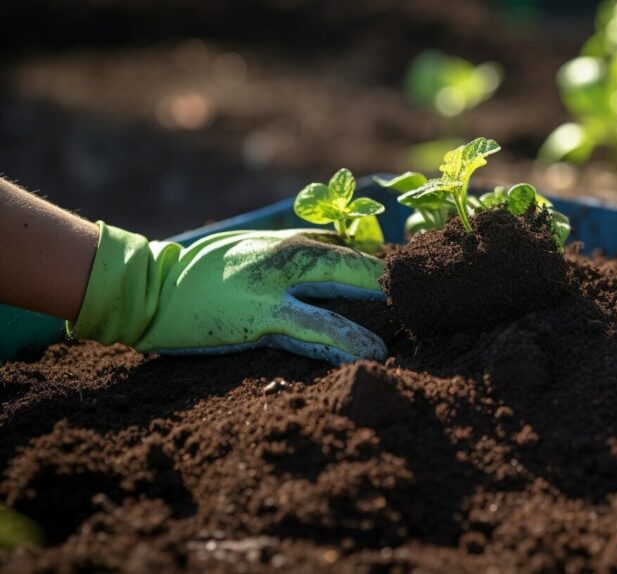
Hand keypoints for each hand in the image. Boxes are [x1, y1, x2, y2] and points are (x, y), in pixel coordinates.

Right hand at [71, 223, 386, 363]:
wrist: (152, 285)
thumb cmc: (208, 269)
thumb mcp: (259, 248)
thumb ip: (301, 253)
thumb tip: (346, 256)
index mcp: (292, 243)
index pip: (354, 251)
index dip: (388, 270)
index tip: (417, 285)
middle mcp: (289, 260)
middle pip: (355, 272)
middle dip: (391, 292)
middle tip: (425, 307)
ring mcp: (276, 291)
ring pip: (337, 308)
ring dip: (370, 329)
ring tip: (396, 350)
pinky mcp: (260, 321)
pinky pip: (312, 336)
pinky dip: (342, 347)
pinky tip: (367, 358)